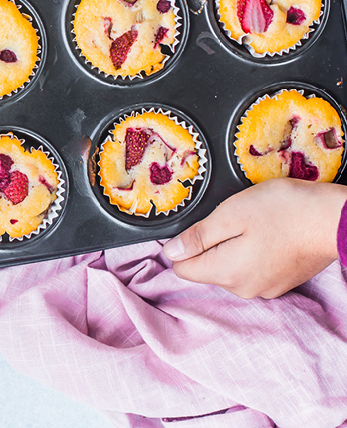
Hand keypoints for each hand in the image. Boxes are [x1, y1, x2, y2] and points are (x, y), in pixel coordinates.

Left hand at [164, 178, 346, 298]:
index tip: (200, 225)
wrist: (335, 220)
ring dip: (234, 247)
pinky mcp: (281, 282)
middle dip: (211, 244)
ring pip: (231, 268)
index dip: (183, 244)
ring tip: (256, 225)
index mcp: (226, 273)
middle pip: (207, 269)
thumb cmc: (286, 211)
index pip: (182, 268)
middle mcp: (244, 289)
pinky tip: (270, 235)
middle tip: (234, 220)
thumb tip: (171, 251)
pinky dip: (254, 253)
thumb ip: (198, 236)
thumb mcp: (230, 214)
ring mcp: (265, 288)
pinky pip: (253, 269)